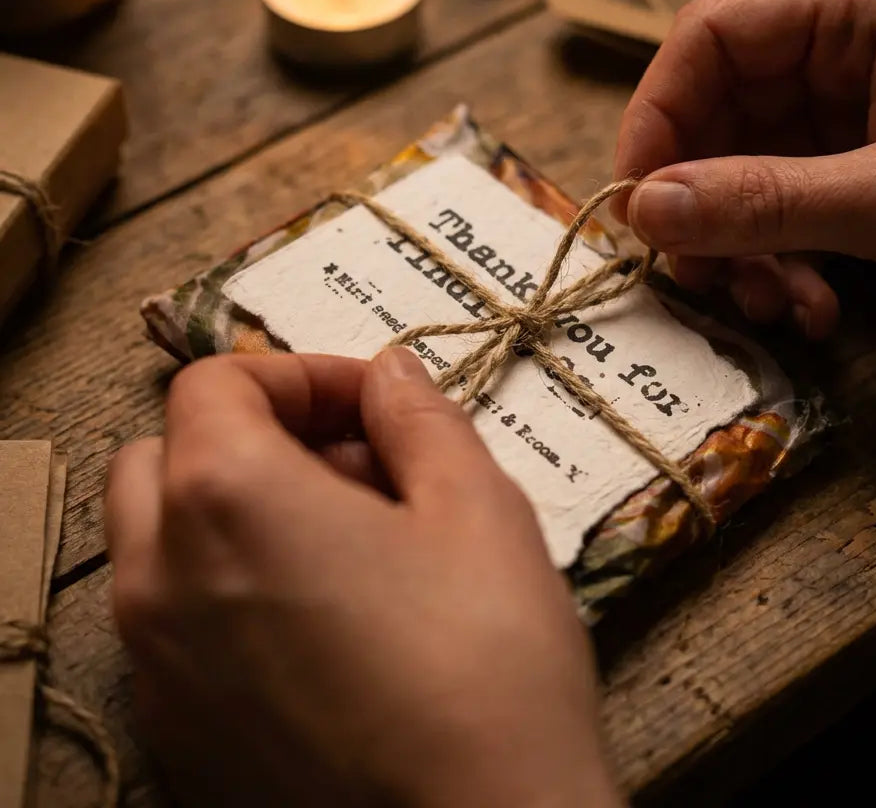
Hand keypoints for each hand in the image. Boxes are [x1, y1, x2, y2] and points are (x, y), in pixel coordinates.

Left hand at [105, 350, 621, 807]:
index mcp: (227, 497)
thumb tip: (388, 373)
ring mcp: (155, 666)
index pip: (217, 382)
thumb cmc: (487, 659)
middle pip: (166, 455)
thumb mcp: (477, 506)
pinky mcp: (173, 736)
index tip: (372, 406)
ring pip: (161, 543)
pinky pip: (174, 625)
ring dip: (236, 511)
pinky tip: (323, 624)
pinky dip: (226, 589)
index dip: (302, 374)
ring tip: (347, 544)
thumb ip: (419, 418)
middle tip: (353, 467)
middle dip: (253, 437)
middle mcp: (159, 578)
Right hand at [613, 0, 875, 335]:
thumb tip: (640, 209)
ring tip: (773, 309)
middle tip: (699, 280)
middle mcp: (845, 50)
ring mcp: (850, 113)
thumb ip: (763, 201)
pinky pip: (781, 210)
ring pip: (741, 174)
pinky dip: (780, 264)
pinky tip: (811, 311)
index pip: (711, 37)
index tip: (632, 204)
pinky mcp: (857, 170)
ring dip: (742, 250)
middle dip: (704, 206)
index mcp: (861, 8)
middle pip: (719, 115)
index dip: (657, 117)